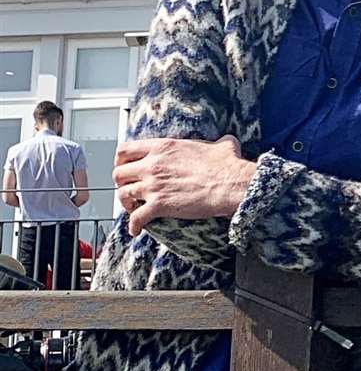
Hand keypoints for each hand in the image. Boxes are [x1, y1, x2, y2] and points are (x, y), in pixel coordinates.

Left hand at [113, 135, 256, 236]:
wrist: (230, 185)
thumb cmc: (227, 166)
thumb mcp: (222, 146)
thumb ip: (218, 142)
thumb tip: (228, 141)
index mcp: (163, 147)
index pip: (125, 150)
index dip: (121, 160)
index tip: (125, 166)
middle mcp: (152, 165)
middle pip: (118, 173)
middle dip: (121, 182)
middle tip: (128, 186)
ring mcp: (153, 186)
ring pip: (123, 194)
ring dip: (126, 203)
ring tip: (132, 207)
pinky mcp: (159, 205)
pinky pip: (136, 218)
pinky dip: (134, 225)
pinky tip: (136, 229)